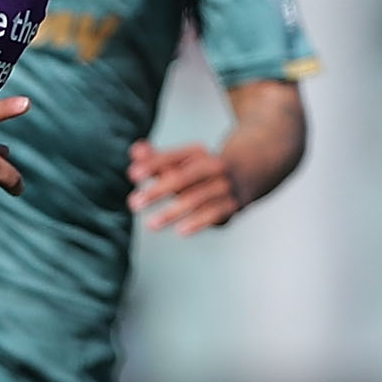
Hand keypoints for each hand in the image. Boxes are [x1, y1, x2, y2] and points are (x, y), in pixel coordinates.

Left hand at [128, 139, 246, 232]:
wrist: (249, 172)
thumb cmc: (203, 171)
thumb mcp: (182, 163)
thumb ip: (157, 160)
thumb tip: (136, 151)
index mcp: (197, 153)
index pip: (172, 157)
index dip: (152, 165)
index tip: (133, 174)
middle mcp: (213, 166)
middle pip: (183, 177)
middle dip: (157, 190)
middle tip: (133, 203)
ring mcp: (224, 185)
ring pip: (197, 198)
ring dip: (172, 212)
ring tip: (150, 224)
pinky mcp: (233, 205)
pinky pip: (215, 213)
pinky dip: (198, 221)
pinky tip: (181, 230)